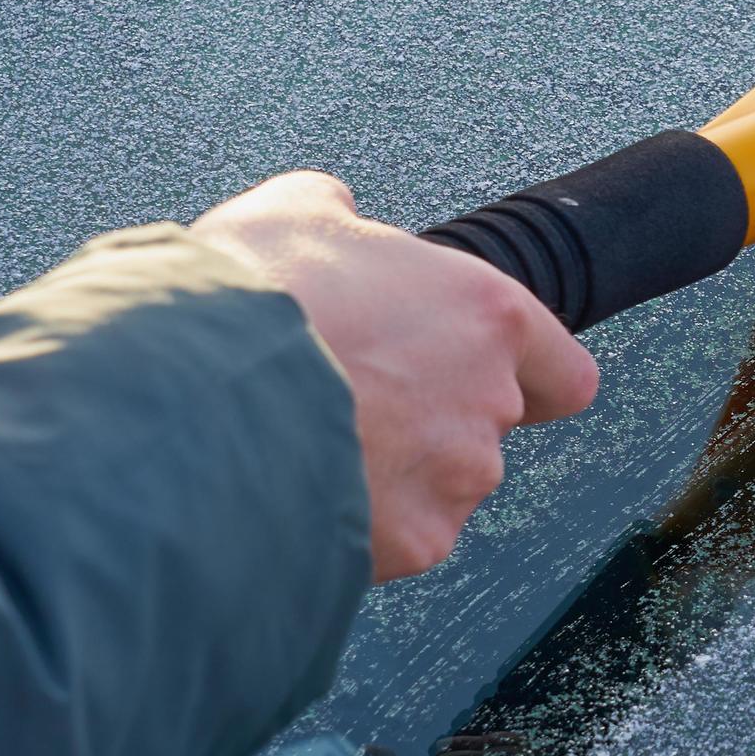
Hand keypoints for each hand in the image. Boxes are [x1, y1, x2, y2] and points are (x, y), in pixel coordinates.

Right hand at [192, 171, 598, 580]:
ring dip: (393, 476)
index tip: (493, 380)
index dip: (528, 380)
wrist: (192, 397)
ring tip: (313, 447)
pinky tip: (300, 491)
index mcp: (486, 315)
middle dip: (428, 423)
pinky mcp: (413, 543)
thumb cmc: (249, 302)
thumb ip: (341, 214)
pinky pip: (396, 539)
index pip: (563, 373)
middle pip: (485, 429)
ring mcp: (455, 479)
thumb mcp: (292, 213)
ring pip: (440, 488)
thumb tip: (333, 212)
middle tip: (354, 403)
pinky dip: (358, 526)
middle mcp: (489, 402)